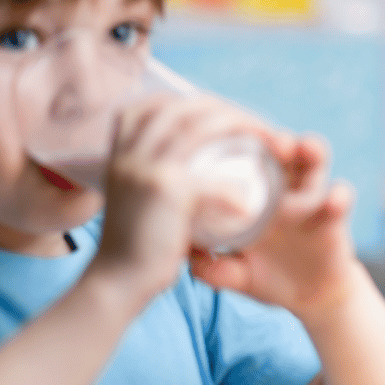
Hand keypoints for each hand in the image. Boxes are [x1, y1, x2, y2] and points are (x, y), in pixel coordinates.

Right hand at [93, 92, 273, 298]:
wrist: (116, 283)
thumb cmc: (133, 245)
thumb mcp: (134, 196)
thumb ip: (152, 174)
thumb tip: (185, 162)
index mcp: (120, 150)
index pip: (156, 103)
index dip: (192, 101)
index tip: (221, 114)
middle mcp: (130, 151)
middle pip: (184, 106)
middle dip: (225, 109)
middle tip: (256, 125)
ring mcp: (147, 168)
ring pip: (201, 127)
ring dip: (241, 128)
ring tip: (268, 142)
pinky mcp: (168, 193)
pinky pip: (212, 180)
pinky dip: (235, 189)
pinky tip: (248, 204)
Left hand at [188, 134, 362, 323]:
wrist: (311, 299)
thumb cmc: (269, 277)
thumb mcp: (234, 274)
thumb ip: (212, 268)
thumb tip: (185, 257)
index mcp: (255, 195)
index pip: (248, 159)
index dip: (241, 144)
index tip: (228, 138)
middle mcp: (284, 189)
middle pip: (284, 150)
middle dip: (278, 140)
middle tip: (269, 141)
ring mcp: (311, 199)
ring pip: (316, 163)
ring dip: (311, 151)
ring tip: (306, 148)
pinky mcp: (335, 216)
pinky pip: (342, 197)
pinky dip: (339, 196)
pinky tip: (332, 200)